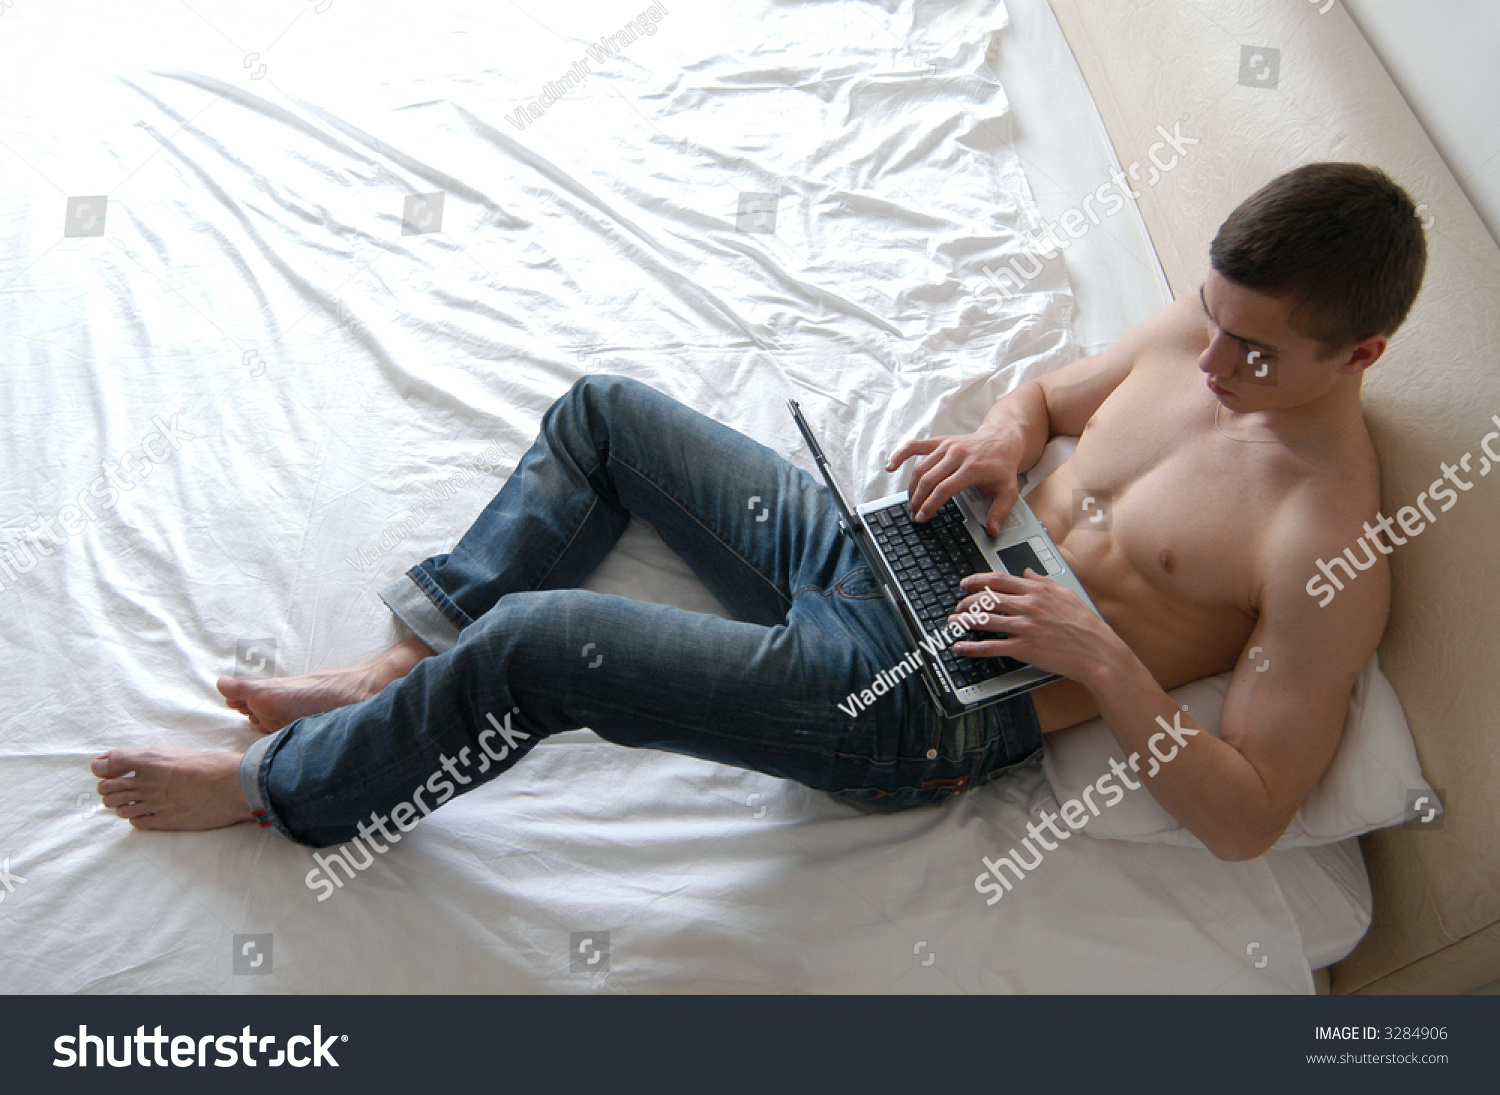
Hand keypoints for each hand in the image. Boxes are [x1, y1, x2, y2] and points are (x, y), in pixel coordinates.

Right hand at [885, 429, 1020, 533]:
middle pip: (929, 479)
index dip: (930, 504)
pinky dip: (900, 455)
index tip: (922, 517)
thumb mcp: (1009, 491)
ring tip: (910, 503)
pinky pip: (915, 446)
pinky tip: (890, 467)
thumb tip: (993, 532)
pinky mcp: (940, 441)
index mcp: (972, 468)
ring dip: (911, 487)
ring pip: (920, 467)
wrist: (1002, 440)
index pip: (944, 489)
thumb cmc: (1002, 467)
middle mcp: (957, 455)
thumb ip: (1000, 512)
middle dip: (918, 500)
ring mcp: (946, 446)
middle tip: (913, 514)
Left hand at [948, 570, 1124, 684]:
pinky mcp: (1024, 648)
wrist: (1097, 651)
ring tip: (953, 622)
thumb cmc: (1086, 625)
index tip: (966, 583)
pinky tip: (961, 647)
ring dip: (964, 621)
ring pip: (984, 620)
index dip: (977, 580)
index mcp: (1037, 591)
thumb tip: (1028, 570)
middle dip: (967, 601)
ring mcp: (1025, 627)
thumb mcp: (1066, 594)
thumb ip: (1044, 581)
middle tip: (959, 605)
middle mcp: (1028, 606)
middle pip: (987, 599)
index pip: (999, 580)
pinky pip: (991, 647)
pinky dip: (972, 648)